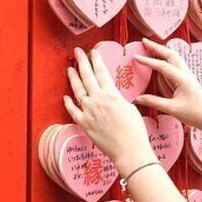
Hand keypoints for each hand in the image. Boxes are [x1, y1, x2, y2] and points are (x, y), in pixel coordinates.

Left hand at [63, 48, 155, 175]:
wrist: (129, 150)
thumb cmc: (135, 130)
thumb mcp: (130, 107)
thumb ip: (117, 98)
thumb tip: (111, 95)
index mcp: (112, 94)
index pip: (101, 71)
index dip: (96, 59)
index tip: (93, 51)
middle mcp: (98, 100)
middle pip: (87, 76)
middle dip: (82, 61)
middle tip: (78, 52)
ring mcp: (89, 112)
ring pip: (77, 90)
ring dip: (73, 77)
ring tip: (70, 68)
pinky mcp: (84, 124)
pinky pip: (72, 111)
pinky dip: (68, 103)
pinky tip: (66, 96)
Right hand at [134, 39, 201, 137]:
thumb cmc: (194, 114)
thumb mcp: (172, 109)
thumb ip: (154, 102)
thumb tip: (137, 99)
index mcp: (183, 79)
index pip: (163, 66)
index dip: (148, 61)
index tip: (136, 56)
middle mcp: (186, 74)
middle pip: (170, 54)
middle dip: (156, 47)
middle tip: (143, 41)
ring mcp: (188, 75)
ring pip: (175, 57)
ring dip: (162, 50)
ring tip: (150, 46)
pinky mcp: (188, 79)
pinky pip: (176, 64)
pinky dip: (167, 58)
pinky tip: (161, 60)